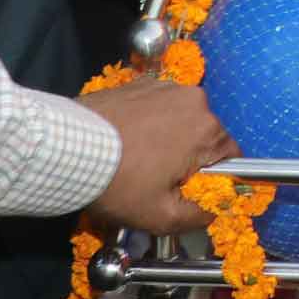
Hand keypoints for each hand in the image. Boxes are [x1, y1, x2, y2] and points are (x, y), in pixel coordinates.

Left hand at [80, 75, 236, 235]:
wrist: (67, 148)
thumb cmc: (121, 183)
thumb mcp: (162, 216)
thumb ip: (199, 216)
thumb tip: (213, 211)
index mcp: (208, 129)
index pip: (230, 157)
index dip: (212, 179)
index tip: (185, 190)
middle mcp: (194, 99)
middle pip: (204, 136)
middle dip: (188, 157)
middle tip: (156, 179)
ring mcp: (165, 85)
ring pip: (181, 119)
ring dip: (168, 138)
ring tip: (136, 159)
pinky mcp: (140, 82)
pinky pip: (157, 106)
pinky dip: (148, 122)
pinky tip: (125, 140)